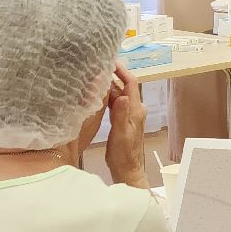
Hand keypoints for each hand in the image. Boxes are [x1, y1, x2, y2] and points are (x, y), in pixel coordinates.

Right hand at [102, 63, 147, 185]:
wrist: (127, 170)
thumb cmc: (124, 155)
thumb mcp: (121, 134)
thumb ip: (121, 115)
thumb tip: (122, 95)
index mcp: (136, 110)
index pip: (130, 83)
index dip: (122, 70)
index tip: (110, 60)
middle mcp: (134, 110)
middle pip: (124, 86)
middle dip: (113, 75)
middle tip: (98, 65)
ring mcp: (129, 115)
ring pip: (119, 95)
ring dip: (109, 86)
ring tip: (94, 76)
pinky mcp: (122, 121)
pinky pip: (115, 104)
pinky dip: (107, 98)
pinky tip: (96, 95)